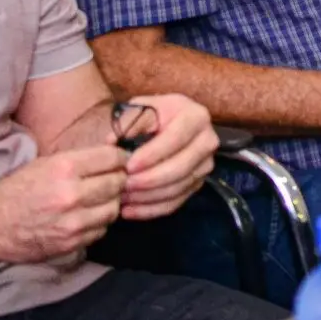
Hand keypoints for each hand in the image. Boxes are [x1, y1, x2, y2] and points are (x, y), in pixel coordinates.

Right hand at [0, 145, 125, 263]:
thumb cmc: (17, 189)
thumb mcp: (45, 163)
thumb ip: (80, 159)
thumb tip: (115, 151)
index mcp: (65, 167)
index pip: (114, 158)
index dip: (120, 159)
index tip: (119, 162)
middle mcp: (72, 193)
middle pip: (118, 183)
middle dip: (118, 181)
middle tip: (111, 182)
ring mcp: (72, 222)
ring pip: (113, 209)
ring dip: (109, 204)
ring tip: (97, 201)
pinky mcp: (70, 243)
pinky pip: (100, 231)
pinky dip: (97, 224)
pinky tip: (85, 218)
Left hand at [117, 94, 215, 220]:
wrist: (165, 123)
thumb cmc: (150, 115)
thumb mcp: (139, 108)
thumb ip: (127, 122)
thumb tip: (113, 141)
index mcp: (195, 117)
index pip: (175, 139)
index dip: (152, 155)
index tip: (128, 166)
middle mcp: (207, 141)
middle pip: (180, 167)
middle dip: (149, 180)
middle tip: (124, 185)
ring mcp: (205, 165)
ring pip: (177, 188)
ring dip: (148, 197)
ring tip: (122, 198)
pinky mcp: (197, 184)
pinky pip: (176, 202)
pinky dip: (151, 210)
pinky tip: (129, 211)